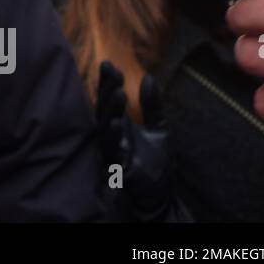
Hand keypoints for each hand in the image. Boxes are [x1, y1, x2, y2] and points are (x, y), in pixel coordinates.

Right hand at [95, 60, 177, 220]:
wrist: (160, 198)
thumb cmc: (155, 165)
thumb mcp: (158, 128)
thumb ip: (152, 105)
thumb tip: (148, 77)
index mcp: (118, 124)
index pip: (109, 98)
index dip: (108, 82)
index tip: (110, 64)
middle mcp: (110, 135)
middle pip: (103, 108)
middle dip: (106, 90)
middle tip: (111, 72)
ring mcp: (111, 150)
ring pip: (104, 126)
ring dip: (110, 110)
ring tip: (118, 94)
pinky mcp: (115, 166)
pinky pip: (110, 149)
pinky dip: (112, 136)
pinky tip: (117, 123)